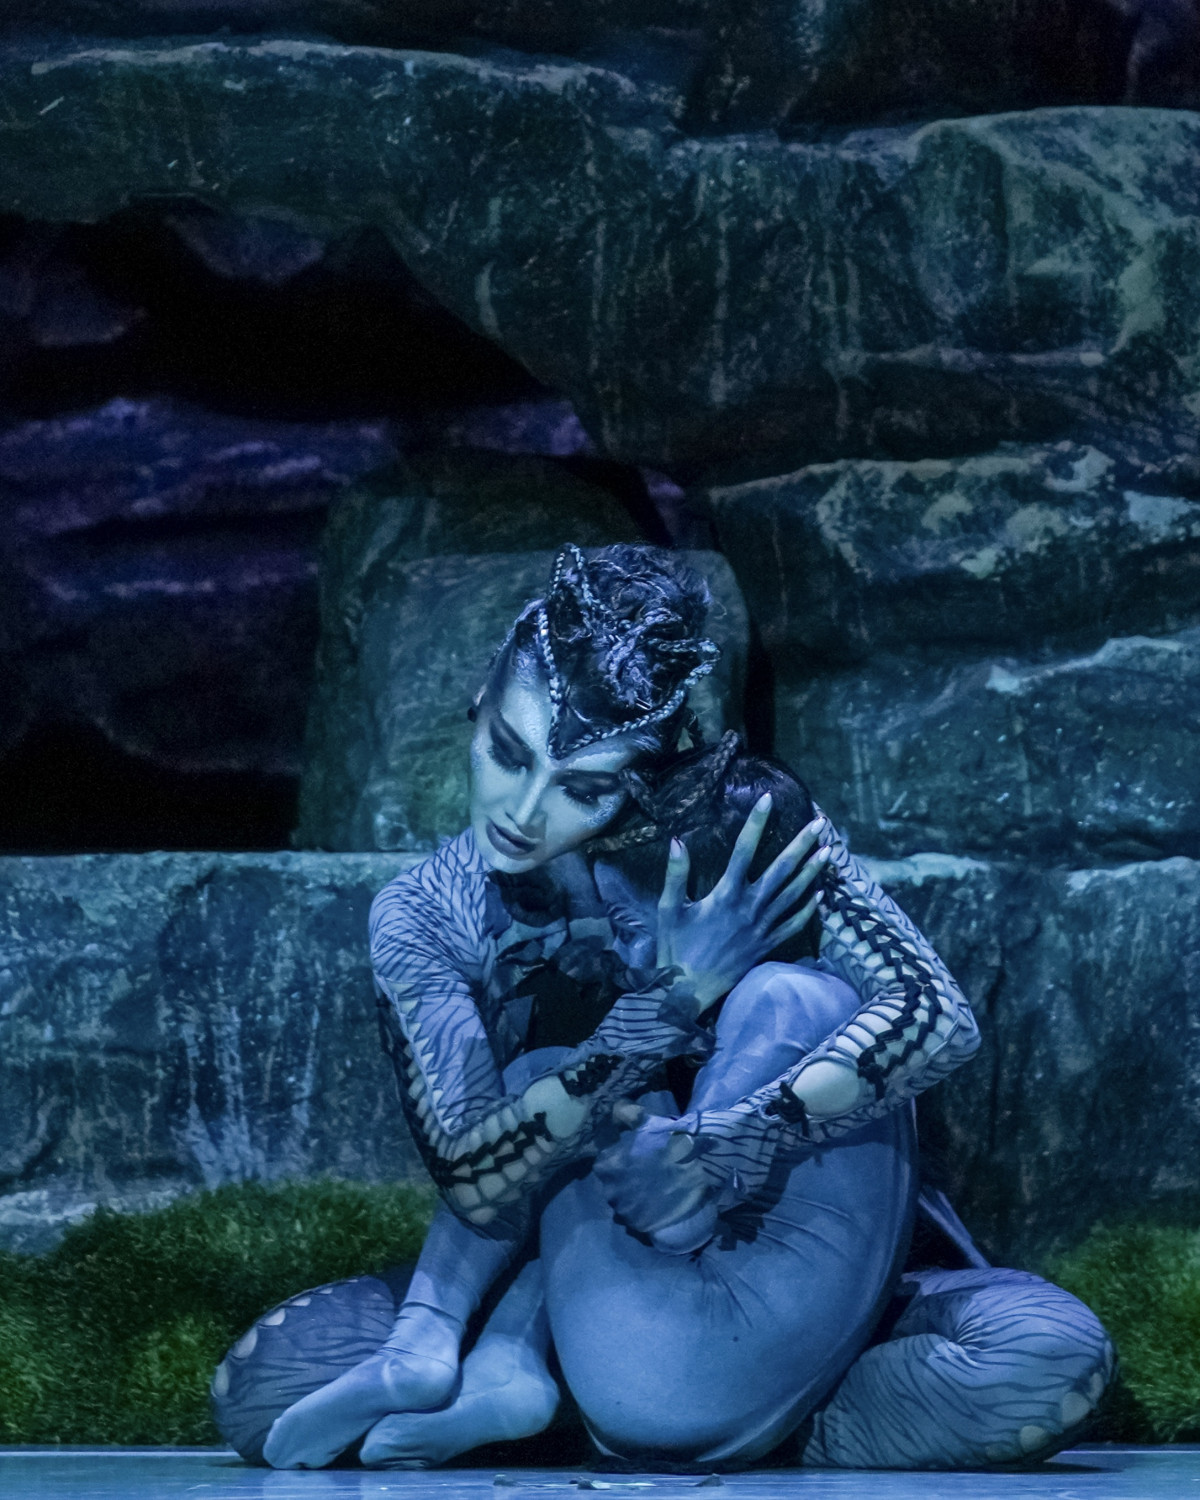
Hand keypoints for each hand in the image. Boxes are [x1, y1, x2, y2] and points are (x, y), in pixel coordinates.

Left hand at [595, 1110, 717, 1243]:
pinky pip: (636, 1219)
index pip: (605, 1166)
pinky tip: (657, 1204)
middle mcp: (609, 1191)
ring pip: (624, 1204)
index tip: (635, 1160)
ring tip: (654, 1190)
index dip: (620, 1163)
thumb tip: (616, 1110)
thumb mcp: (647, 1121)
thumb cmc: (670, 1142)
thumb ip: (626, 1114)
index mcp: (607, 1166)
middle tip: (646, 1175)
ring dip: (634, 1198)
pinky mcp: (640, 1226)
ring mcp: (625, 1211)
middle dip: (625, 1182)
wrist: (700, 1167)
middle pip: (613, 1187)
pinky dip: (644, 1213)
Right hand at [656, 796, 828, 1009]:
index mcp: (725, 895)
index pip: (744, 851)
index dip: (756, 823)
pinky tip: (820, 895)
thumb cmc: (675, 948)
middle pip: (781, 870)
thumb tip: (677, 841)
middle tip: (818, 823)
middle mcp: (749, 908)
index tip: (768, 800)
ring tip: (828, 851)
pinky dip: (808, 910)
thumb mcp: (669, 909)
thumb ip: (675, 874)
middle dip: (801, 845)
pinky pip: (793, 925)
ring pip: (793, 895)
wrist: (687, 991)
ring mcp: (761, 928)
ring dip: (812, 872)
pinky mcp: (766, 946)